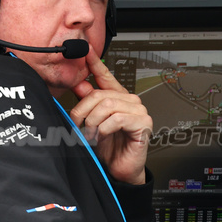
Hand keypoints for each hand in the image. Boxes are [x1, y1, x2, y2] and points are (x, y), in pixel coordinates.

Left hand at [69, 51, 151, 184]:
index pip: (106, 76)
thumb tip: (78, 83)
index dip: (95, 63)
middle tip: (77, 124)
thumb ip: (87, 103)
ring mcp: (138, 111)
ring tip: (91, 134)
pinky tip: (103, 136)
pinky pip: (117, 118)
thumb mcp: (92, 123)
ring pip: (107, 105)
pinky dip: (105, 129)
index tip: (86, 50)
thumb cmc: (108, 148)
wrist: (118, 170)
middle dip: (83, 110)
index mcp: (117, 98)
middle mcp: (129, 101)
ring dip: (93, 122)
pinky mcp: (143, 123)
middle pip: (100, 94)